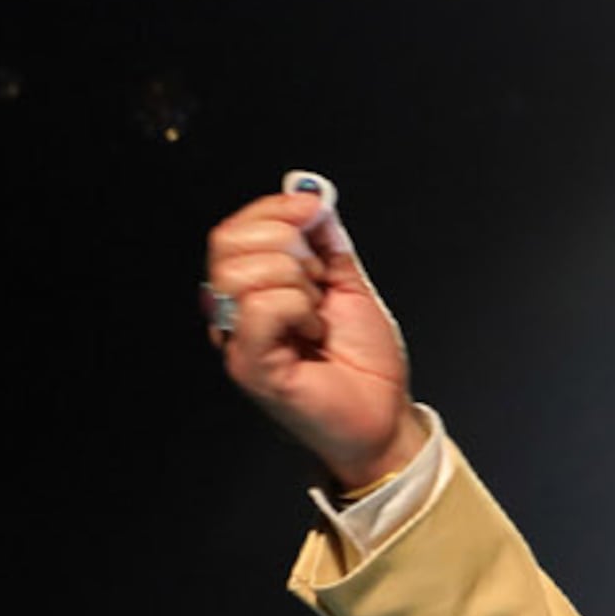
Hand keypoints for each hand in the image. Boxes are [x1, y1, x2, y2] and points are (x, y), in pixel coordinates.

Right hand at [202, 181, 423, 490]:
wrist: (384, 417)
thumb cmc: (364, 366)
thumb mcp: (348, 286)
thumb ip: (326, 243)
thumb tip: (310, 198)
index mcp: (252, 291)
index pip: (235, 231)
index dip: (274, 210)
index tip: (313, 210)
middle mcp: (235, 313)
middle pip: (230, 243)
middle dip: (288, 246)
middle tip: (320, 281)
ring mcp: (237, 340)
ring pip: (244, 272)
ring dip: (297, 282)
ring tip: (317, 312)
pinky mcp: (250, 365)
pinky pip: (260, 307)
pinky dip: (297, 308)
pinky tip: (313, 331)